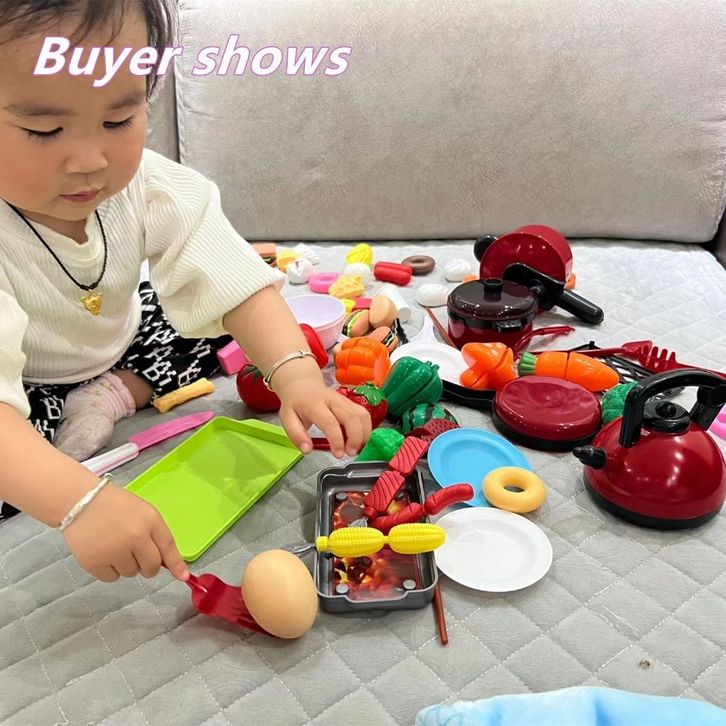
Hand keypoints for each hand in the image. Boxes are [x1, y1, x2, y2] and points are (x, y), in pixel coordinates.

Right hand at [62, 485, 188, 582]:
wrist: (79, 500)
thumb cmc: (115, 505)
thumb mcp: (143, 512)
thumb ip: (156, 535)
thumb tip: (168, 564)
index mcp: (150, 520)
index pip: (168, 547)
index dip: (176, 564)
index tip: (183, 577)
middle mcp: (135, 537)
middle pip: (151, 567)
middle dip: (148, 566)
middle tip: (138, 555)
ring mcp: (114, 551)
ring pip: (131, 573)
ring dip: (127, 565)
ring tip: (115, 546)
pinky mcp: (94, 563)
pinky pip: (112, 578)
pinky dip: (109, 570)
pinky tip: (103, 552)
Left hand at [276, 373, 371, 456]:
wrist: (302, 384)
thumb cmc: (295, 404)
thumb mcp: (286, 419)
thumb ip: (296, 435)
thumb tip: (307, 450)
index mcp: (314, 404)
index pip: (330, 422)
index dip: (337, 440)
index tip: (338, 454)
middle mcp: (332, 400)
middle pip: (351, 417)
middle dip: (356, 438)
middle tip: (351, 453)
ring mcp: (344, 400)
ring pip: (361, 415)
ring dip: (364, 434)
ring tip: (356, 448)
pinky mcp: (351, 403)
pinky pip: (364, 415)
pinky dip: (366, 429)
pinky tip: (359, 440)